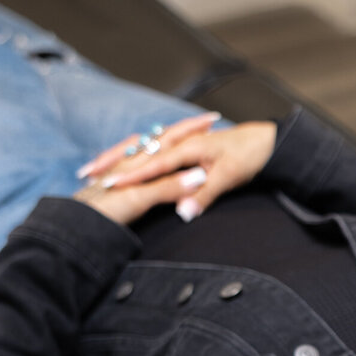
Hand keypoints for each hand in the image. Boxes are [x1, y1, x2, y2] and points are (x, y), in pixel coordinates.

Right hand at [74, 116, 277, 226]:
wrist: (269, 142)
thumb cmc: (250, 157)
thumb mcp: (228, 179)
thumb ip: (204, 196)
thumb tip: (184, 213)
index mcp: (187, 148)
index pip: (150, 165)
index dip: (129, 177)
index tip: (106, 187)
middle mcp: (181, 143)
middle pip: (139, 153)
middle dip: (111, 162)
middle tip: (86, 174)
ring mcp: (184, 144)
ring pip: (143, 150)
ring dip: (119, 157)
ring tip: (95, 169)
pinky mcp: (188, 149)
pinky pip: (153, 150)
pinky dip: (135, 156)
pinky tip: (126, 164)